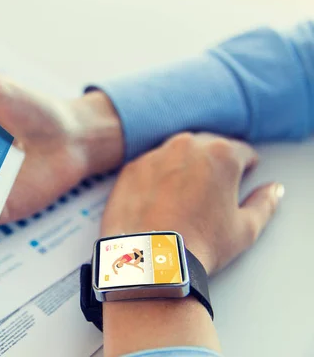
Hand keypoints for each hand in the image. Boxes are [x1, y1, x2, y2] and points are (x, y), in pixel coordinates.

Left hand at [100, 133, 283, 355]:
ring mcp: (154, 155)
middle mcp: (186, 146)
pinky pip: (150, 167)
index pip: (242, 152)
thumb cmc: (200, 244)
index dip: (245, 169)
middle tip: (211, 194)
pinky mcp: (131, 169)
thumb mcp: (245, 228)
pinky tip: (158, 202)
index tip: (239, 184)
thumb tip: (273, 190)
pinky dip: (156, 178)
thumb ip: (264, 203)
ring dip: (182, 169)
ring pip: (176, 155)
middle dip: (213, 166)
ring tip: (183, 200)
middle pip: (207, 148)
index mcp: (221, 154)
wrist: (151, 259)